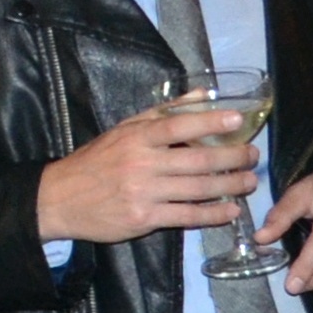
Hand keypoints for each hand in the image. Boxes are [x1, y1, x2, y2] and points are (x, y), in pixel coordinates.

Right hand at [35, 102, 253, 246]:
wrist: (60, 198)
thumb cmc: (96, 161)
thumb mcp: (124, 129)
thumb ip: (164, 112)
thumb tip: (203, 94)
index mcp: (137, 137)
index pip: (179, 125)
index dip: (211, 121)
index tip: (239, 119)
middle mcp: (141, 163)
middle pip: (198, 160)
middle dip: (233, 159)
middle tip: (252, 157)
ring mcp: (143, 192)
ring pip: (198, 189)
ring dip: (230, 186)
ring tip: (248, 182)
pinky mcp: (144, 218)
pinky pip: (186, 216)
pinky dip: (213, 214)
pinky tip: (230, 211)